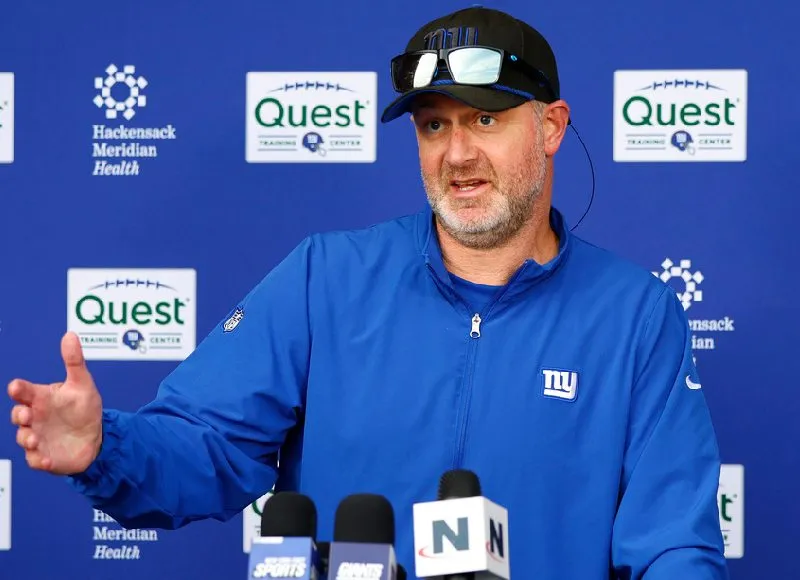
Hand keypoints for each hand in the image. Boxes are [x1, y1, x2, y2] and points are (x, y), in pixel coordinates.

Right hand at [8, 331, 103, 474]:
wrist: (96, 436)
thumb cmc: (84, 408)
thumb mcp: (82, 384)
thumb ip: (74, 361)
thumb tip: (70, 335)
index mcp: (41, 398)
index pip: (24, 392)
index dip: (19, 389)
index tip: (17, 387)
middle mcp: (35, 418)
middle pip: (19, 415)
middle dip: (19, 414)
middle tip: (27, 415)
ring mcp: (37, 438)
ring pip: (23, 438)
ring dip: (26, 438)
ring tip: (35, 438)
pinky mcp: (44, 456)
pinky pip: (35, 460)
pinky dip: (39, 461)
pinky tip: (47, 461)